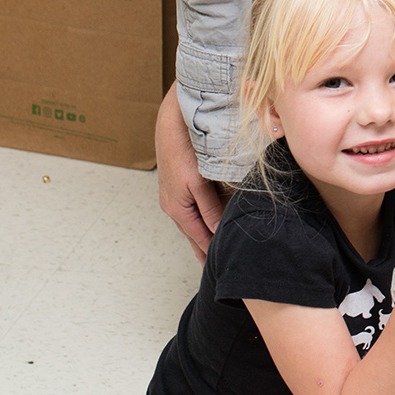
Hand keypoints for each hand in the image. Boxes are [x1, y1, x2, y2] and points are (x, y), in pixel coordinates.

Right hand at [154, 88, 225, 261]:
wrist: (172, 124)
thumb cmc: (183, 152)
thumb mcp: (198, 183)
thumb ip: (210, 209)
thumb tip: (219, 231)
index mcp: (178, 209)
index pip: (199, 238)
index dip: (210, 253)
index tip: (221, 267)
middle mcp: (174, 206)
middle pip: (193, 235)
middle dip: (204, 251)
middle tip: (215, 270)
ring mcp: (174, 197)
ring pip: (192, 223)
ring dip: (202, 237)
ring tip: (211, 254)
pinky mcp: (179, 187)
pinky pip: (192, 211)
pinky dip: (200, 221)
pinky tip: (207, 224)